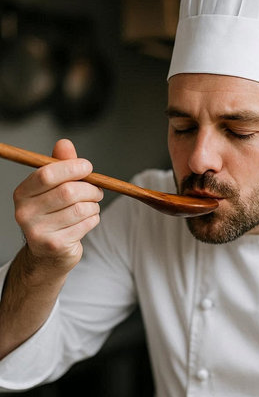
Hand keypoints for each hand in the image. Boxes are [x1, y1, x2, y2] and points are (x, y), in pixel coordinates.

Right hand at [13, 139, 102, 272]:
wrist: (48, 253)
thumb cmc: (54, 214)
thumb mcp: (54, 189)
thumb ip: (60, 167)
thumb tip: (64, 143)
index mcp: (22, 193)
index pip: (47, 174)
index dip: (72, 168)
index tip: (88, 167)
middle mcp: (25, 212)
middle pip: (68, 192)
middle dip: (90, 189)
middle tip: (97, 191)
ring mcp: (38, 231)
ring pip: (80, 209)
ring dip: (94, 206)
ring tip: (91, 207)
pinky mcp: (54, 245)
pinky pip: (86, 224)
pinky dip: (93, 219)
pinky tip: (87, 221)